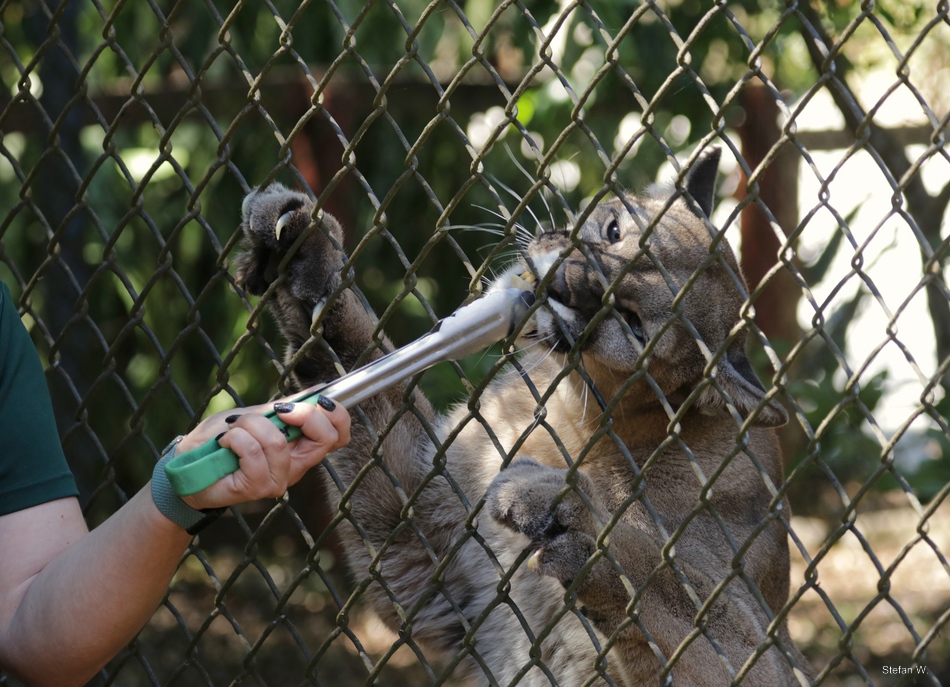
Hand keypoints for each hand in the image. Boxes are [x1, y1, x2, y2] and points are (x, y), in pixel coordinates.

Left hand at [175, 391, 349, 509]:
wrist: (187, 464)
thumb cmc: (222, 438)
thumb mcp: (257, 414)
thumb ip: (286, 407)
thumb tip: (318, 390)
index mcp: (301, 446)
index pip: (339, 435)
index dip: (336, 414)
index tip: (313, 399)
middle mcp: (296, 466)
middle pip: (325, 439)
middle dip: (304, 414)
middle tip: (277, 410)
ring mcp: (278, 480)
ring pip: (278, 441)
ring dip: (251, 424)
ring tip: (234, 428)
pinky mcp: (256, 488)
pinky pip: (252, 452)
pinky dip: (234, 438)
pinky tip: (225, 443)